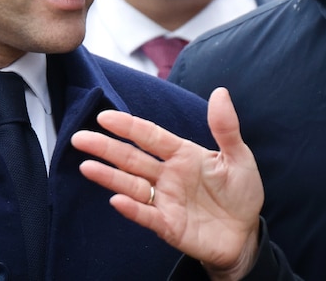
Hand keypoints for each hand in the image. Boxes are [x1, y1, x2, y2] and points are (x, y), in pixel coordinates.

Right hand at [71, 87, 263, 279]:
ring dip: (110, 177)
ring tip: (86, 166)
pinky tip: (117, 200)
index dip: (129, 127)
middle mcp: (169, 176)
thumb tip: (220, 91)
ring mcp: (165, 201)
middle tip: (79, 137)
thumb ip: (225, 127)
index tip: (105, 117)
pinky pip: (147, 216)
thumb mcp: (238, 157)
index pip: (151, 137)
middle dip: (106, 148)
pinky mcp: (169, 226)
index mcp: (183, 155)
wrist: (245, 234)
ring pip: (132, 185)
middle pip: (132, 159)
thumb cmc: (241, 192)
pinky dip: (133, 209)